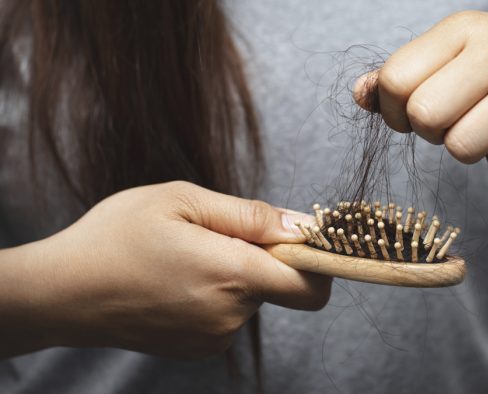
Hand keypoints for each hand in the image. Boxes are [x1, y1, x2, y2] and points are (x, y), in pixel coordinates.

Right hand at [29, 181, 328, 357]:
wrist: (61, 292)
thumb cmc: (116, 236)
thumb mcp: (182, 201)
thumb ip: (250, 215)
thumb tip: (301, 225)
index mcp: (233, 274)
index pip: (311, 285)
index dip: (317, 260)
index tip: (299, 239)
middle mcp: (230, 315)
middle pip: (279, 285)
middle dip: (261, 257)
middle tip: (212, 235)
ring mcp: (214, 338)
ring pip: (251, 297)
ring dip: (233, 275)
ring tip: (184, 257)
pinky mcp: (198, 349)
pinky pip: (228, 314)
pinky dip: (216, 295)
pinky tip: (176, 281)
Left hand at [354, 11, 487, 177]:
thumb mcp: (456, 58)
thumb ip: (402, 76)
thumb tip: (360, 95)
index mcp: (464, 28)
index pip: (395, 80)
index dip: (396, 111)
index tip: (417, 113)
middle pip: (425, 117)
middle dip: (433, 133)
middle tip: (458, 122)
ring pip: (463, 148)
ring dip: (471, 150)